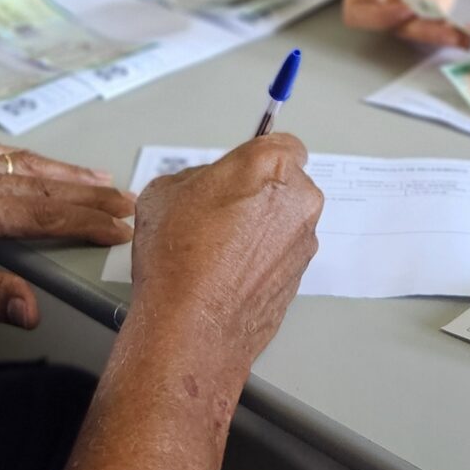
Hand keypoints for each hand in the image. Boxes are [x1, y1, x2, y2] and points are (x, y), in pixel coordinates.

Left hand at [0, 140, 133, 329]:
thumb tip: (30, 306)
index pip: (41, 212)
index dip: (85, 220)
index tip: (118, 226)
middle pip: (38, 182)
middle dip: (86, 191)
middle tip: (123, 201)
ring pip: (19, 162)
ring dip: (61, 170)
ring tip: (96, 179)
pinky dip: (25, 159)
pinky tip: (34, 164)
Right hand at [126, 133, 321, 376]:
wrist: (191, 326)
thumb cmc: (178, 257)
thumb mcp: (165, 192)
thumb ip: (198, 177)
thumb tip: (207, 186)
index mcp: (270, 165)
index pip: (280, 143)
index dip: (255, 159)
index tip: (236, 173)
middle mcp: (299, 200)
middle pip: (285, 183)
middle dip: (259, 193)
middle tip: (219, 213)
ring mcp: (304, 242)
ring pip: (285, 221)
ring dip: (261, 229)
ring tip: (219, 250)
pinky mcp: (301, 277)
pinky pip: (282, 255)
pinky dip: (263, 259)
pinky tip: (229, 275)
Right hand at [339, 0, 469, 47]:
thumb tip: (424, 5)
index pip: (361, 13)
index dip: (382, 17)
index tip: (408, 9)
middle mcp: (381, 7)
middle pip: (393, 28)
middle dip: (421, 30)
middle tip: (446, 26)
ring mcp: (403, 17)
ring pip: (418, 33)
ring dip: (441, 36)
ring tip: (466, 35)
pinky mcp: (425, 21)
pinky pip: (437, 31)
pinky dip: (455, 34)